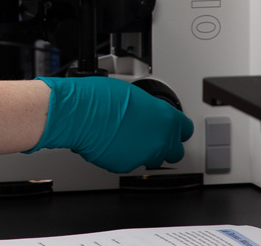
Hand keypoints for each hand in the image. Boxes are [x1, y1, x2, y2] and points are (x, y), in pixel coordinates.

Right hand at [25, 76, 193, 172]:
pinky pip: (129, 162)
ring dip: (144, 149)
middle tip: (150, 134)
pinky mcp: (125, 166)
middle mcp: (159, 140)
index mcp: (165, 119)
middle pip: (174, 150)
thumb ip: (149, 108)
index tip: (172, 127)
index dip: (176, 127)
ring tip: (126, 135)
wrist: (76, 113)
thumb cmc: (97, 98)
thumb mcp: (131, 93)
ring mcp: (143, 155)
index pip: (185, 129)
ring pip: (152, 158)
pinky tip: (112, 140)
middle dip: (164, 143)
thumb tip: (148, 112)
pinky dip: (123, 154)